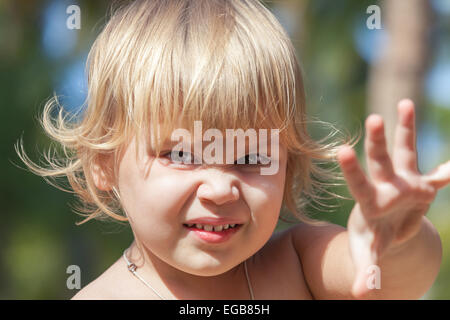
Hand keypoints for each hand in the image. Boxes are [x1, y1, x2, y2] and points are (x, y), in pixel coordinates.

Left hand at [337, 99, 449, 298]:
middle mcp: (386, 186)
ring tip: (405, 104)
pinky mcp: (424, 186)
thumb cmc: (372, 239)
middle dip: (377, 142)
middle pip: (380, 161)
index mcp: (369, 202)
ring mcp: (405, 183)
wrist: (386, 229)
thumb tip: (360, 294)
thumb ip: (366, 272)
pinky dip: (449, 171)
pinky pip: (438, 175)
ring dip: (406, 130)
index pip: (358, 183)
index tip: (342, 150)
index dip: (352, 169)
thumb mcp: (369, 255)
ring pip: (405, 153)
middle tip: (373, 118)